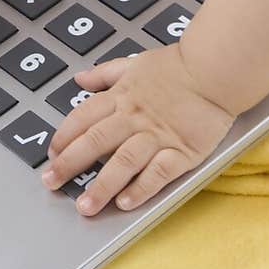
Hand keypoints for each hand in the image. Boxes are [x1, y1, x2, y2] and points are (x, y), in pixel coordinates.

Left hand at [40, 44, 236, 216]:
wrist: (217, 69)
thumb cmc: (179, 66)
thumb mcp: (135, 62)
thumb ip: (105, 74)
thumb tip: (79, 79)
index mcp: (122, 97)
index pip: (83, 118)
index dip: (63, 138)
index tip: (51, 156)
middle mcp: (134, 118)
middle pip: (95, 142)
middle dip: (70, 165)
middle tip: (50, 183)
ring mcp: (158, 136)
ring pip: (123, 162)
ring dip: (102, 186)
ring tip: (86, 207)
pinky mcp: (182, 151)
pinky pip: (158, 173)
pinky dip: (141, 189)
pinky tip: (125, 203)